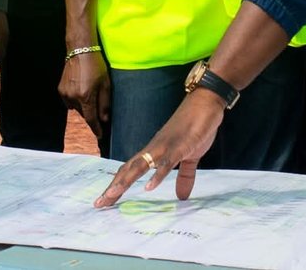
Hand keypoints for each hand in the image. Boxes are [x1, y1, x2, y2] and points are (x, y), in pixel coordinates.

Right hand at [58, 50, 110, 140]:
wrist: (80, 50)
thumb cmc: (96, 65)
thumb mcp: (106, 84)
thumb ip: (105, 103)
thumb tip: (104, 119)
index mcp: (86, 97)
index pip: (91, 119)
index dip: (96, 129)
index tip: (100, 135)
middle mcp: (73, 97)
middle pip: (84, 113)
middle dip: (91, 113)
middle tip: (98, 105)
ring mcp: (65, 94)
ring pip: (76, 108)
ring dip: (83, 105)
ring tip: (89, 92)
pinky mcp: (60, 89)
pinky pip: (69, 101)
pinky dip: (75, 100)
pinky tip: (80, 89)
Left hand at [95, 89, 223, 206]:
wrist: (206, 102)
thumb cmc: (195, 126)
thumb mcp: (190, 157)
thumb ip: (184, 176)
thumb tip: (182, 197)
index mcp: (155, 152)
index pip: (130, 170)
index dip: (117, 184)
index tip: (104, 201)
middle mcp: (154, 148)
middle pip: (128, 169)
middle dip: (114, 187)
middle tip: (99, 204)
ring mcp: (165, 146)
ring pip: (140, 165)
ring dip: (125, 181)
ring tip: (112, 195)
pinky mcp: (180, 146)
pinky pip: (166, 162)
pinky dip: (157, 175)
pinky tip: (148, 188)